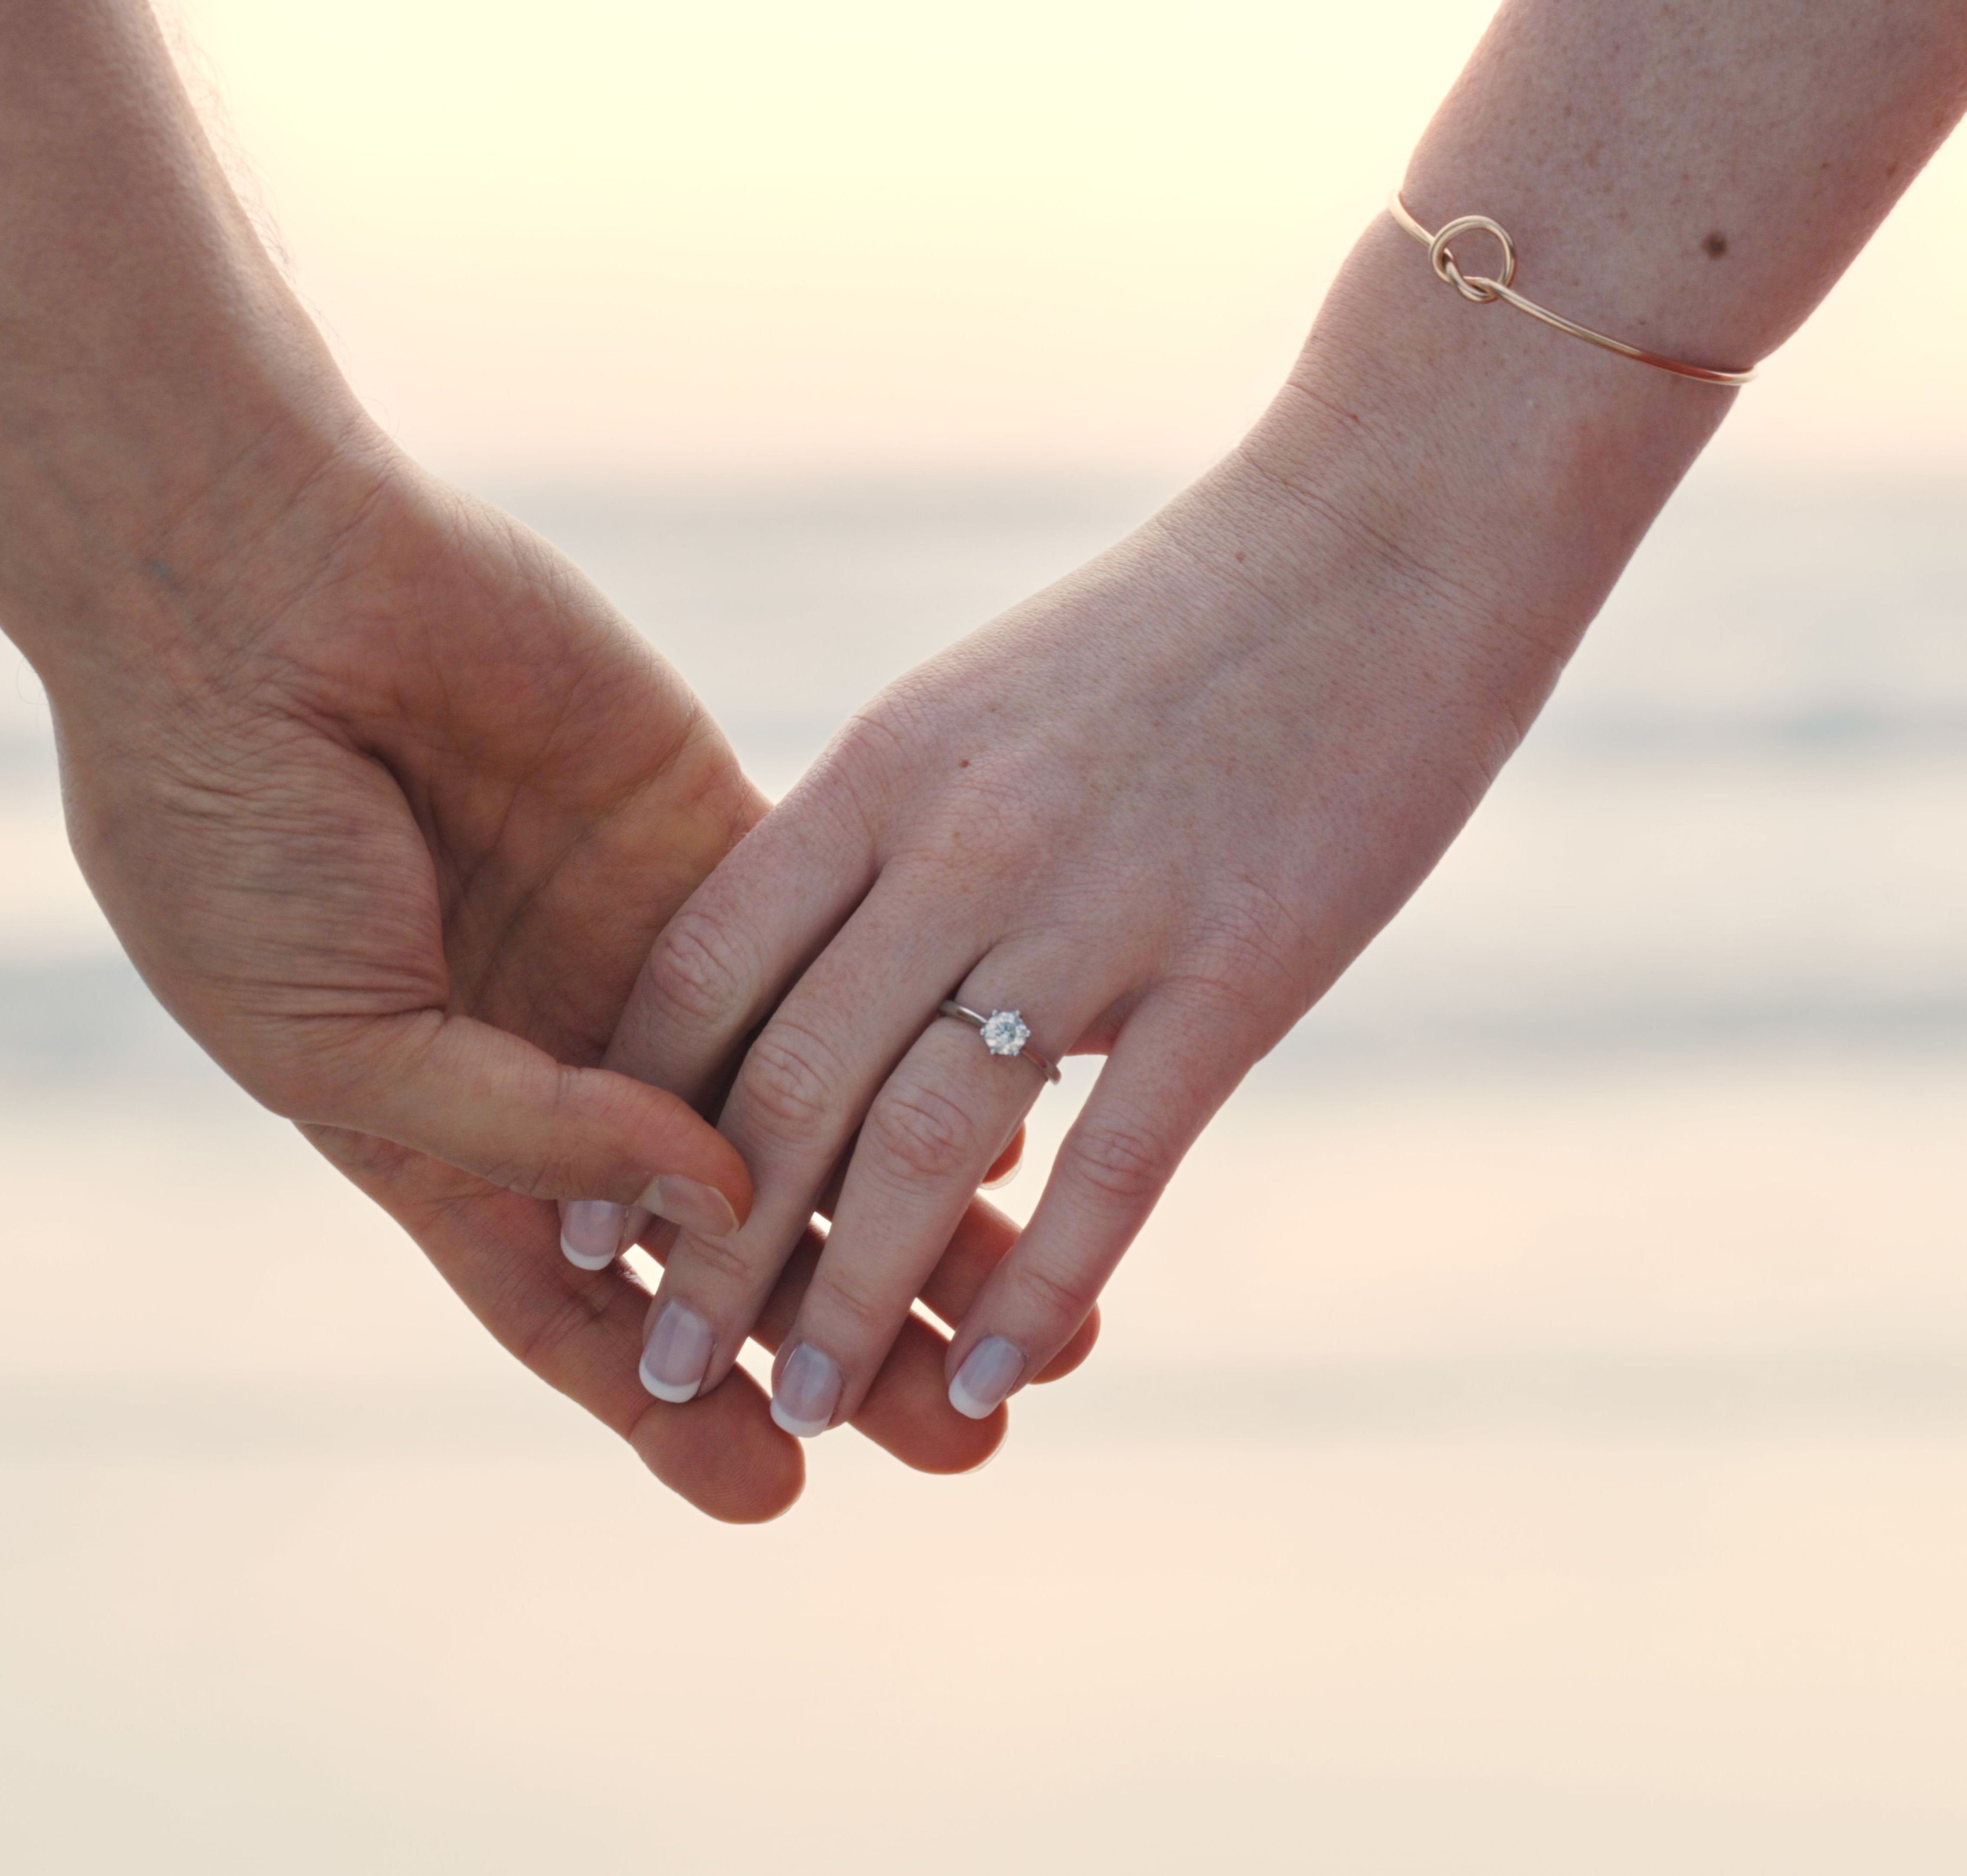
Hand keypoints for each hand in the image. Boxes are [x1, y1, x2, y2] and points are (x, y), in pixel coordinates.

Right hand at [0, 0, 1105, 1512]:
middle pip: (722, 1246)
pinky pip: (836, 968)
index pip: (574, 1310)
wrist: (249, 594)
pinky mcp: (705, 840)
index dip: (668, 1407)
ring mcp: (629, 954)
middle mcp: (545, 1060)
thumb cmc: (230, 829)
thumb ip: (523, 1132)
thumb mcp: (339, 1030)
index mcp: (428, 1131)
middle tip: (963, 1432)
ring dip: (916, 1225)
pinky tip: (1025, 1127)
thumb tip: (711, 1205)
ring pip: (807, 1127)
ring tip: (1032, 1327)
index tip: (777, 1491)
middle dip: (839, 1341)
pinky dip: (922, 1046)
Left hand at [589, 418, 1611, 1437]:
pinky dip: (1049, 1283)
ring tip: (798, 1414)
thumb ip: (885, 847)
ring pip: (926, 1148)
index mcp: (880, 774)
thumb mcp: (977, 713)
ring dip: (850, 1300)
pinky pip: (1120, 1161)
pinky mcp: (1241, 968)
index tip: (579, 1223)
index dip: (624, 1114)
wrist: (1388, 530)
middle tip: (659, 1368)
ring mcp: (1101, 910)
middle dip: (708, 1250)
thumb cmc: (1177, 631)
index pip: (702, 971)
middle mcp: (961, 848)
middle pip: (786, 1085)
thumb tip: (803, 992)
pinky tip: (1000, 1370)